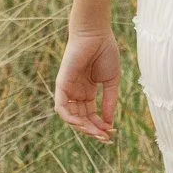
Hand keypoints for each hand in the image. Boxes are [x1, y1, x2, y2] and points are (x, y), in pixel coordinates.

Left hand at [56, 27, 121, 141]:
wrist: (96, 34)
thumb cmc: (105, 52)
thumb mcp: (111, 81)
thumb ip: (109, 100)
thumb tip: (109, 121)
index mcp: (87, 91)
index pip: (90, 115)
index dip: (99, 125)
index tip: (111, 131)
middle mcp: (76, 93)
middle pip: (81, 118)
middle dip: (92, 130)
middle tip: (105, 137)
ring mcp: (68, 89)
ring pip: (71, 117)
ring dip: (82, 127)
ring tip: (96, 133)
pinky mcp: (61, 85)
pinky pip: (61, 107)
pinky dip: (69, 118)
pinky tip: (80, 124)